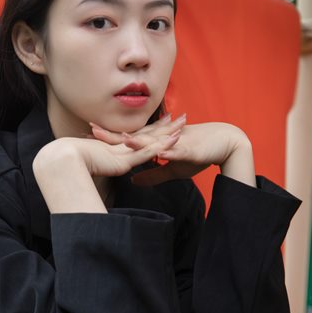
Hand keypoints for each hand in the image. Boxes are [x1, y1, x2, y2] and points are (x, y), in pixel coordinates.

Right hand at [33, 112, 184, 184]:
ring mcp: (123, 152)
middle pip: (149, 135)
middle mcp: (122, 148)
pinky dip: (159, 147)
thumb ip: (99, 168)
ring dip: (168, 134)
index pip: (138, 137)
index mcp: (117, 149)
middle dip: (166, 126)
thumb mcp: (91, 167)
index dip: (153, 130)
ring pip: (150, 141)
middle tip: (182, 117)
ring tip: (183, 125)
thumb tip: (101, 171)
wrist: (62, 161)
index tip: (166, 121)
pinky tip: (173, 142)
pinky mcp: (122, 160)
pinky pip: (145, 153)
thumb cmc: (72, 166)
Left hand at [91, 117, 251, 185]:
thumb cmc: (197, 154)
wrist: (223, 143)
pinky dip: (163, 150)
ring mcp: (173, 143)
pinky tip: (157, 151)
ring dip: (135, 141)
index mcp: (155, 144)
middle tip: (90, 131)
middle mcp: (161, 140)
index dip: (109, 141)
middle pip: (133, 138)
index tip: (88, 139)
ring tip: (119, 140)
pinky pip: (173, 150)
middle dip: (113, 135)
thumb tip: (133, 181)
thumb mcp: (171, 169)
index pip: (128, 142)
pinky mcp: (186, 148)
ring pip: (150, 141)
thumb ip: (152, 174)